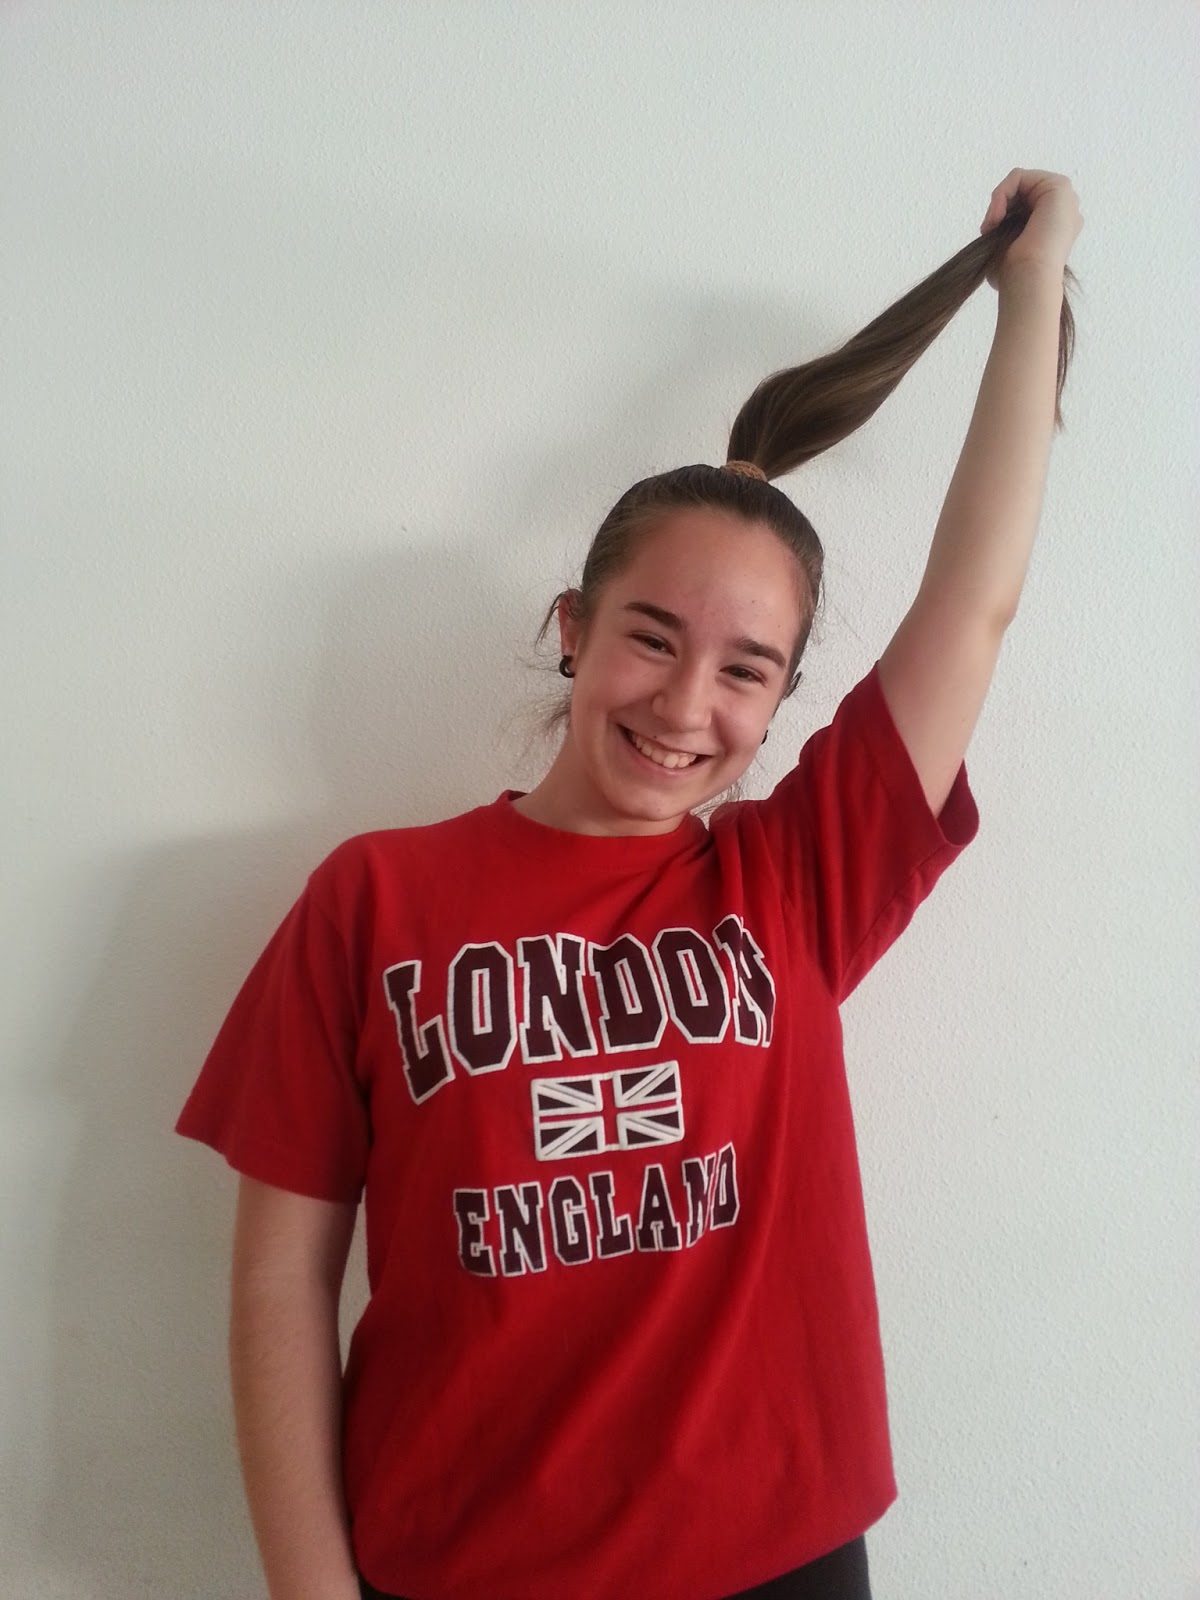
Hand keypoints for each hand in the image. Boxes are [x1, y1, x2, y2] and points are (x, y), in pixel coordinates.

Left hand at [979, 168, 1082, 288]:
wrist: (1030, 278)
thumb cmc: (1017, 275)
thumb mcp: (1006, 249)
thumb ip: (1006, 231)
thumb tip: (992, 226)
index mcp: (1055, 227)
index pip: (1023, 205)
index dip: (1003, 215)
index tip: (988, 234)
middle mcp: (1064, 210)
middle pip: (1022, 192)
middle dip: (1000, 207)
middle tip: (988, 229)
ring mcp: (1064, 197)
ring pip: (1019, 183)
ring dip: (999, 202)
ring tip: (991, 225)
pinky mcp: (1059, 186)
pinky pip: (1018, 176)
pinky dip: (1001, 193)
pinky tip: (996, 216)